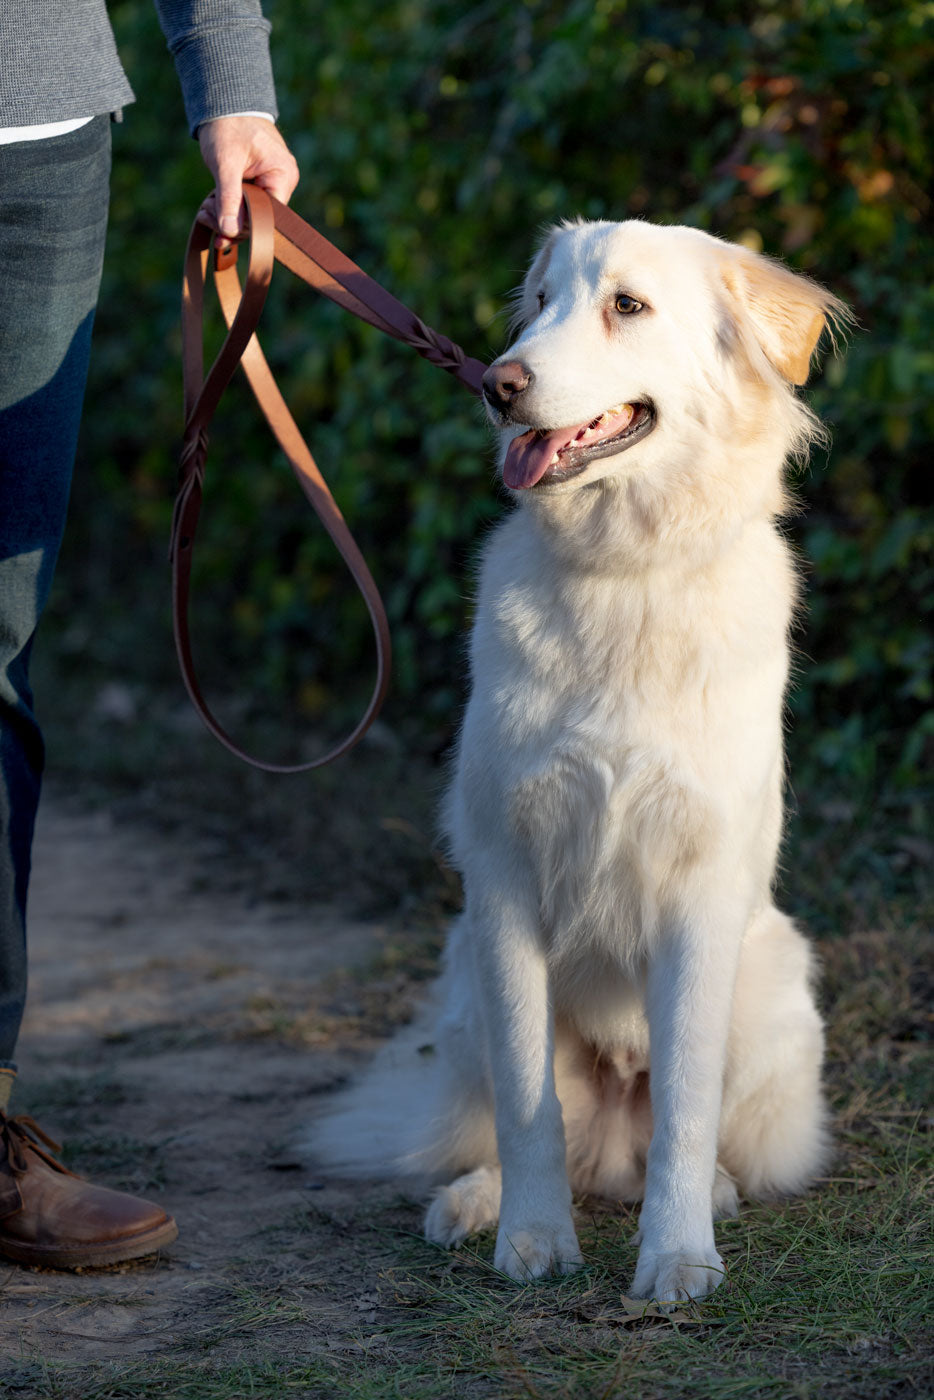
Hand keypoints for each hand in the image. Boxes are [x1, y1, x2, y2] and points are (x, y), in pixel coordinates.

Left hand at [196, 115, 299, 241]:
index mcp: (283, 176)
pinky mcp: (259, 183)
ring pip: (250, 214)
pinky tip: (210, 207)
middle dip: (231, 221)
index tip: (219, 228)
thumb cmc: (227, 126)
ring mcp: (272, 182)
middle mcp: (282, 182)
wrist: (224, 101)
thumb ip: (229, 198)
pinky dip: (227, 207)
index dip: (246, 226)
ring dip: (226, 215)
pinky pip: (246, 204)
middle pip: (260, 218)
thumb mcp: (226, 163)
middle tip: (204, 213)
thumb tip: (229, 231)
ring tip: (204, 209)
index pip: (269, 216)